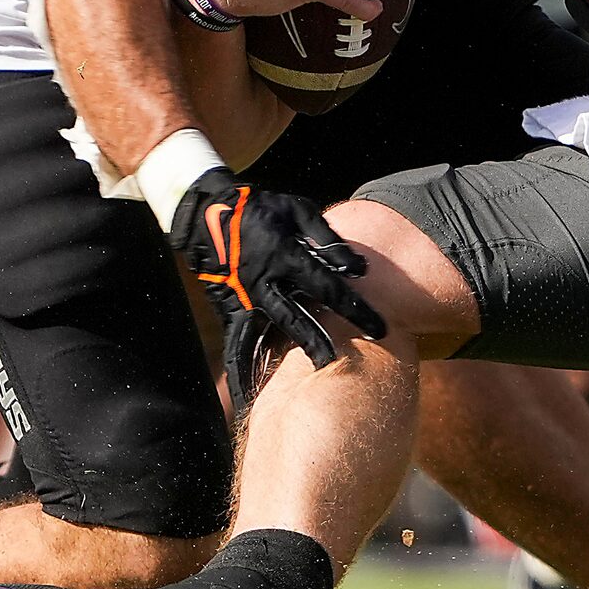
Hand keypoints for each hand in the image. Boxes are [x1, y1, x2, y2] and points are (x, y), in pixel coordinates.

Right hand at [170, 166, 386, 410]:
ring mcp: (247, 295)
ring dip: (300, 347)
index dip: (355, 307)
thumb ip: (327, 238)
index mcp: (285, 256)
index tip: (380, 325)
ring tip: (323, 365)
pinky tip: (262, 380)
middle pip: (300, 318)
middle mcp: (267, 281)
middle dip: (326, 340)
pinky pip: (244, 335)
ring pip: (277, 328)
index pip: (328, 287)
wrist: (208, 215)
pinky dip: (253, 359)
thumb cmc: (260, 209)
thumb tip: (358, 266)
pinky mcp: (232, 304)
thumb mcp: (297, 210)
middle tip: (346, 361)